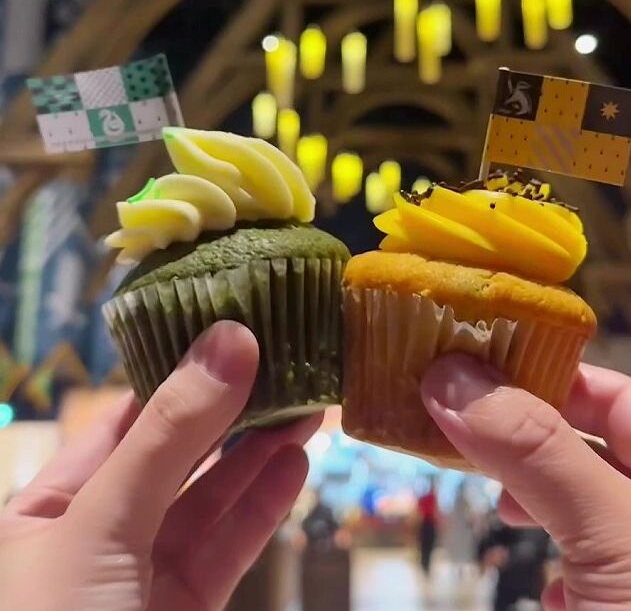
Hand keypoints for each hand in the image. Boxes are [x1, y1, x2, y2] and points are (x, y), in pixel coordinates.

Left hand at [0, 321, 320, 610]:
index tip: (234, 333)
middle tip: (288, 366)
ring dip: (260, 454)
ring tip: (306, 406)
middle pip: (177, 457)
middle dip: (234, 412)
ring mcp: (142, 578)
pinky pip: (228, 548)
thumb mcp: (98, 525)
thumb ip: (168, 435)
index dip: (178, 373)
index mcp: (42, 508)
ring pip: (210, 502)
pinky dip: (263, 507)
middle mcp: (93, 537)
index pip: (122, 420)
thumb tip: (227, 340)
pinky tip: (292, 467)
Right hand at [422, 355, 630, 610]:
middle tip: (459, 432)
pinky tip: (547, 590)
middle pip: (589, 449)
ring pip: (579, 512)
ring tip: (500, 507)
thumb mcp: (615, 529)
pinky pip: (583, 572)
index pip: (613, 396)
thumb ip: (536, 450)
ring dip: (535, 504)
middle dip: (526, 441)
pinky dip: (553, 570)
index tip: (472, 368)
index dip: (545, 374)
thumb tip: (450, 375)